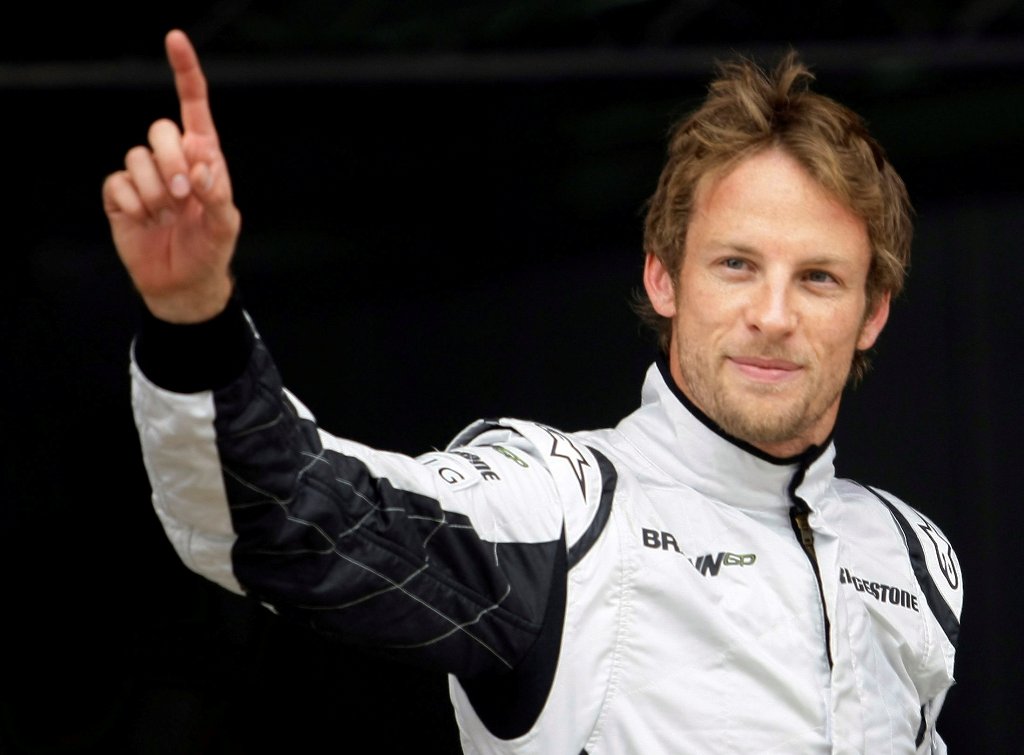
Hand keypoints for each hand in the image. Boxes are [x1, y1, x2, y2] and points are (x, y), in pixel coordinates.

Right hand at [102, 29, 240, 322]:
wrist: (182, 284)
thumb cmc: (211, 250)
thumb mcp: (226, 224)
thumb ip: (217, 192)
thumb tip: (201, 165)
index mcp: (203, 157)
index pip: (194, 107)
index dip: (185, 72)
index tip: (175, 39)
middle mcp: (172, 160)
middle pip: (160, 130)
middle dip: (172, 161)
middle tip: (184, 196)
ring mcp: (144, 176)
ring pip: (137, 156)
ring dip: (155, 189)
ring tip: (167, 214)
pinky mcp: (121, 195)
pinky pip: (117, 182)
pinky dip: (133, 204)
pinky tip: (145, 220)